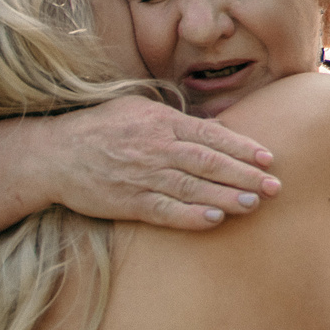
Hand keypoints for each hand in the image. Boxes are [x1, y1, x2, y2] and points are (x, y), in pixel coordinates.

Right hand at [48, 97, 280, 229]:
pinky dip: (190, 216)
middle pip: (208, 162)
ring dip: (226, 197)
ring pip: (192, 187)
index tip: (268, 158)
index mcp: (162, 122)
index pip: (211, 135)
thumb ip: (176, 119)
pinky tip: (214, 220)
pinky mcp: (128, 201)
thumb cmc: (102, 128)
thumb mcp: (139, 109)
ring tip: (253, 204)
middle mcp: (156, 148)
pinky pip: (164, 210)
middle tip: (274, 187)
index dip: (242, 147)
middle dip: (244, 175)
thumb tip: (216, 127)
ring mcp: (142, 176)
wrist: (54, 154)